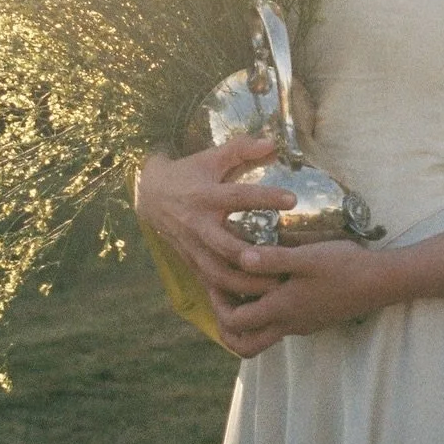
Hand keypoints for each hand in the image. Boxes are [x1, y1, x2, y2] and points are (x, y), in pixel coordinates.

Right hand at [132, 137, 296, 313]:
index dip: (264, 198)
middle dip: (254, 258)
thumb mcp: (210, 157)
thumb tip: (272, 143)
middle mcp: (198, 225)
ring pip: (218, 273)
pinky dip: (231, 294)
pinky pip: (210, 284)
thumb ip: (240, 149)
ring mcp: (192, 247)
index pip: (237, 197)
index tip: (293, 200)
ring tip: (275, 286)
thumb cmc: (188, 174)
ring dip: (246, 283)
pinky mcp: (190, 262)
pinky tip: (253, 300)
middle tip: (284, 261)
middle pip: (226, 247)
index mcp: (204, 196)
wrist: (149, 195)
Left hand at [209, 238, 384, 356]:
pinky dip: (265, 312)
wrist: (381, 282)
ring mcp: (301, 326)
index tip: (215, 279)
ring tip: (243, 291)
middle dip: (226, 325)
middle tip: (223, 295)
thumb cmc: (344, 266)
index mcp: (282, 310)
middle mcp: (288, 324)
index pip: (235, 323)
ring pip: (262, 337)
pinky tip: (271, 285)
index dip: (218, 305)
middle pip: (244, 345)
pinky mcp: (312, 320)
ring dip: (246, 321)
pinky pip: (279, 325)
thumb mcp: (307, 257)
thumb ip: (273, 259)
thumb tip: (240, 258)